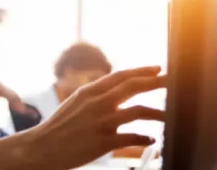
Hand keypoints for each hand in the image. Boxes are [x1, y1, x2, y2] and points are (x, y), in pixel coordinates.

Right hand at [25, 66, 164, 168]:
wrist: (42, 147)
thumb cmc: (59, 128)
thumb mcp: (74, 104)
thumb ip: (95, 96)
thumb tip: (117, 91)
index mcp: (89, 92)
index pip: (121, 75)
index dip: (142, 71)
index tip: (158, 68)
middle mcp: (97, 103)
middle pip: (134, 87)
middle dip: (157, 82)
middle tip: (173, 82)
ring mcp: (101, 122)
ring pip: (138, 110)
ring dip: (158, 113)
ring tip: (169, 116)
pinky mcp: (104, 142)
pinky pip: (133, 137)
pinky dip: (145, 138)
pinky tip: (150, 139)